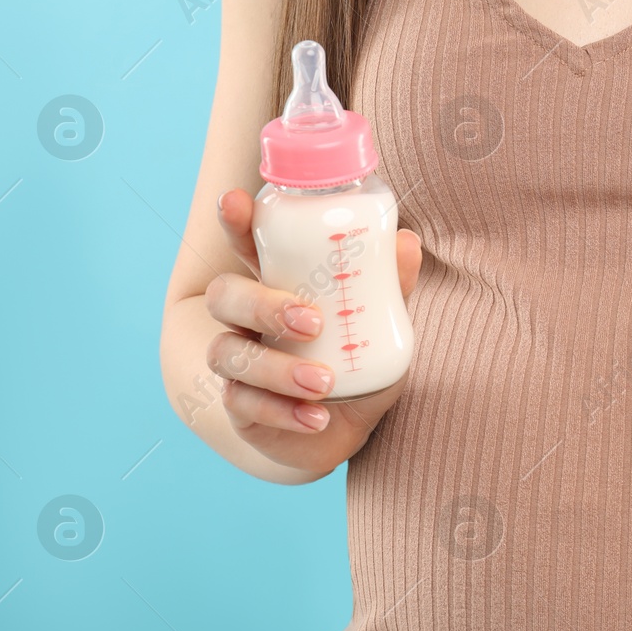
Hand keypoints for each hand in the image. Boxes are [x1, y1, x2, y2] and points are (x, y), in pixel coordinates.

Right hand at [203, 188, 421, 476]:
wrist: (345, 429)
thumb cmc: (356, 363)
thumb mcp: (381, 327)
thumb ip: (390, 289)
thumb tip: (407, 242)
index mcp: (278, 286)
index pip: (247, 247)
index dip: (236, 224)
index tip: (234, 201)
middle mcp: (247, 321)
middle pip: (224, 296)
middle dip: (263, 305)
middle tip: (313, 323)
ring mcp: (238, 362)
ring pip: (228, 354)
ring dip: (278, 369)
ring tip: (326, 384)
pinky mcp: (240, 406)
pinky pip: (244, 405)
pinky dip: (283, 412)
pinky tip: (317, 418)